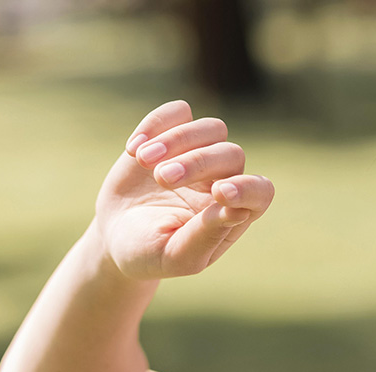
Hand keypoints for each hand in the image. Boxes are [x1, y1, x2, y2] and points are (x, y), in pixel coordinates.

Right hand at [93, 100, 274, 280]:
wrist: (115, 233)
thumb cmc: (149, 253)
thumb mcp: (174, 255)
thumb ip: (204, 237)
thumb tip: (237, 211)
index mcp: (233, 214)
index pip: (260, 193)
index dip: (247, 189)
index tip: (218, 193)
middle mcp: (225, 179)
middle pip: (232, 154)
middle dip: (199, 162)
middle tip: (162, 178)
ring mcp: (201, 153)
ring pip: (212, 128)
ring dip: (178, 139)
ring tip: (144, 160)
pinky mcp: (173, 134)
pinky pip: (179, 112)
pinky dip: (157, 124)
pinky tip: (134, 150)